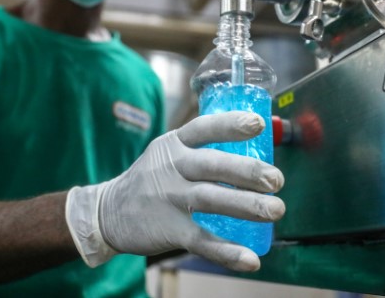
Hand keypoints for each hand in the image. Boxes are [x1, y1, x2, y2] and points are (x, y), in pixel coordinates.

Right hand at [65, 111, 284, 271]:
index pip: (204, 128)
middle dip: (247, 171)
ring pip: (212, 199)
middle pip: (213, 165)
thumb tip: (253, 146)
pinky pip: (202, 240)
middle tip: (276, 179)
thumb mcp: (167, 153)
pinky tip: (250, 258)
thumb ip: (202, 149)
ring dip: (246, 205)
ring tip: (275, 211)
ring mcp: (170, 199)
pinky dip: (227, 251)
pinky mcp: (170, 230)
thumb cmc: (151, 178)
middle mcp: (173, 168)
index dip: (230, 125)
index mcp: (174, 145)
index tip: (257, 125)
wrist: (108, 212)